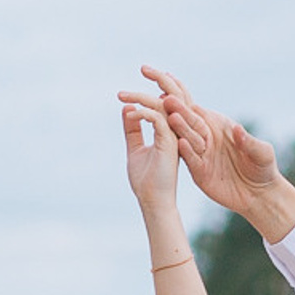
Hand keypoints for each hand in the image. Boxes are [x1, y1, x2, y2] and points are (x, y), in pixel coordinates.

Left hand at [120, 89, 178, 218]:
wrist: (153, 201)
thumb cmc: (145, 180)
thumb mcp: (135, 148)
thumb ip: (132, 130)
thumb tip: (127, 108)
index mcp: (169, 134)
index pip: (163, 108)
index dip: (146, 97)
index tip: (124, 96)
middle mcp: (175, 134)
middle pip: (165, 102)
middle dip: (141, 94)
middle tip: (120, 94)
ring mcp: (174, 137)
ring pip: (162, 106)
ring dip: (140, 99)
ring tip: (122, 98)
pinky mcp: (170, 143)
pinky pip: (158, 118)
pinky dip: (142, 114)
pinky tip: (131, 117)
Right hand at [132, 66, 294, 241]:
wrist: (259, 195)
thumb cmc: (263, 169)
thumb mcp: (261, 153)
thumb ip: (249, 141)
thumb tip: (236, 129)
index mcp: (215, 123)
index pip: (192, 104)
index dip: (177, 90)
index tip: (162, 76)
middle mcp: (205, 135)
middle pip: (184, 117)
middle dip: (172, 106)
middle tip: (163, 98)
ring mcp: (200, 153)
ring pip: (184, 137)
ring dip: (176, 127)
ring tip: (168, 116)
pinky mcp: (199, 171)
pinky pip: (190, 159)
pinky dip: (185, 151)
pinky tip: (179, 144)